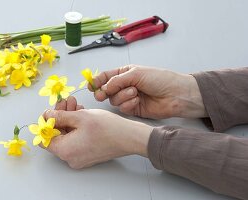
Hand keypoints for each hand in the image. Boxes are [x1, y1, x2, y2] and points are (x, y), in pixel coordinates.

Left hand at [41, 96, 152, 168]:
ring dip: (69, 119)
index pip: (45, 139)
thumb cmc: (108, 128)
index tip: (51, 111)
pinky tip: (81, 113)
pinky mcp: (87, 155)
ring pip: (68, 136)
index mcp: (65, 151)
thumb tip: (47, 115)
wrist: (129, 138)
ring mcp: (79, 158)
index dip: (46, 123)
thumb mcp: (80, 116)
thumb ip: (60, 116)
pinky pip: (76, 140)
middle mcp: (70, 158)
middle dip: (60, 117)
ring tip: (75, 104)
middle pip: (57, 136)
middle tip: (66, 102)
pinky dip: (76, 127)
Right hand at [92, 65, 206, 118]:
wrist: (175, 95)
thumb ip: (117, 80)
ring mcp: (128, 98)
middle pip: (106, 90)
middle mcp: (125, 85)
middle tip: (102, 94)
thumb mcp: (136, 73)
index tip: (91, 85)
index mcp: (125, 73)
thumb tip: (103, 87)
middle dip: (104, 92)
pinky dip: (128, 104)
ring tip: (135, 92)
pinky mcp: (133, 109)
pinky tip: (138, 100)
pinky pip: (122, 108)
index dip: (97, 81)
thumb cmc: (159, 79)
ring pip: (114, 100)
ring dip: (122, 96)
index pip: (106, 77)